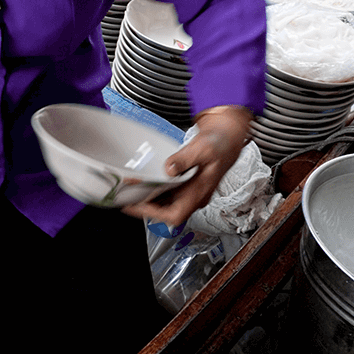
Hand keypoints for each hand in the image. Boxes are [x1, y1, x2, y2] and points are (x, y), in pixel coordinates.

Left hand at [122, 105, 253, 228]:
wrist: (227, 138)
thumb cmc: (220, 145)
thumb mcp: (203, 149)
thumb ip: (185, 159)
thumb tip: (169, 169)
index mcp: (199, 193)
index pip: (174, 215)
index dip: (153, 214)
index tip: (135, 206)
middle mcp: (194, 197)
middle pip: (166, 212)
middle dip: (145, 207)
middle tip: (125, 197)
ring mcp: (190, 192)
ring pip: (166, 204)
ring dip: (148, 200)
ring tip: (130, 191)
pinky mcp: (186, 185)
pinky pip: (168, 193)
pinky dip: (155, 190)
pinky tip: (144, 182)